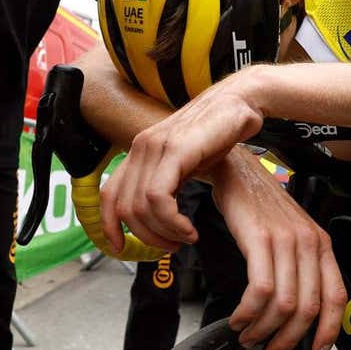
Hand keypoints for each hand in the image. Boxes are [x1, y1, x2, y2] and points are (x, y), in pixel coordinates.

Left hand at [101, 69, 266, 250]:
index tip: (121, 248)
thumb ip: (167, 184)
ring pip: (140, 206)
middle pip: (124, 207)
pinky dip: (172, 222)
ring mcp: (156, 146)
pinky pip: (158, 198)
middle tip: (173, 246)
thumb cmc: (219, 133)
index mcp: (139, 151)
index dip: (109, 225)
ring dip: (164, 232)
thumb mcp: (185, 164)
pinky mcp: (175, 150)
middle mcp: (141, 147)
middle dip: (147, 237)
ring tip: (186, 237)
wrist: (241, 101)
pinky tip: (189, 228)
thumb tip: (159, 215)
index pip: (109, 194)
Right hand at [209, 151, 346, 349]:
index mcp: (322, 245)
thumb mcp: (291, 235)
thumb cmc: (260, 204)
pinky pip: (259, 289)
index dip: (329, 331)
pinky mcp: (259, 239)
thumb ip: (299, 268)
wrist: (237, 170)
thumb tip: (296, 310)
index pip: (337, 297)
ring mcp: (285, 240)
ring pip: (284, 304)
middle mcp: (309, 243)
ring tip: (248, 335)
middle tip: (271, 349)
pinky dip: (247, 312)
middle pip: (308, 308)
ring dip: (263, 329)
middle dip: (288, 338)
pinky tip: (239, 317)